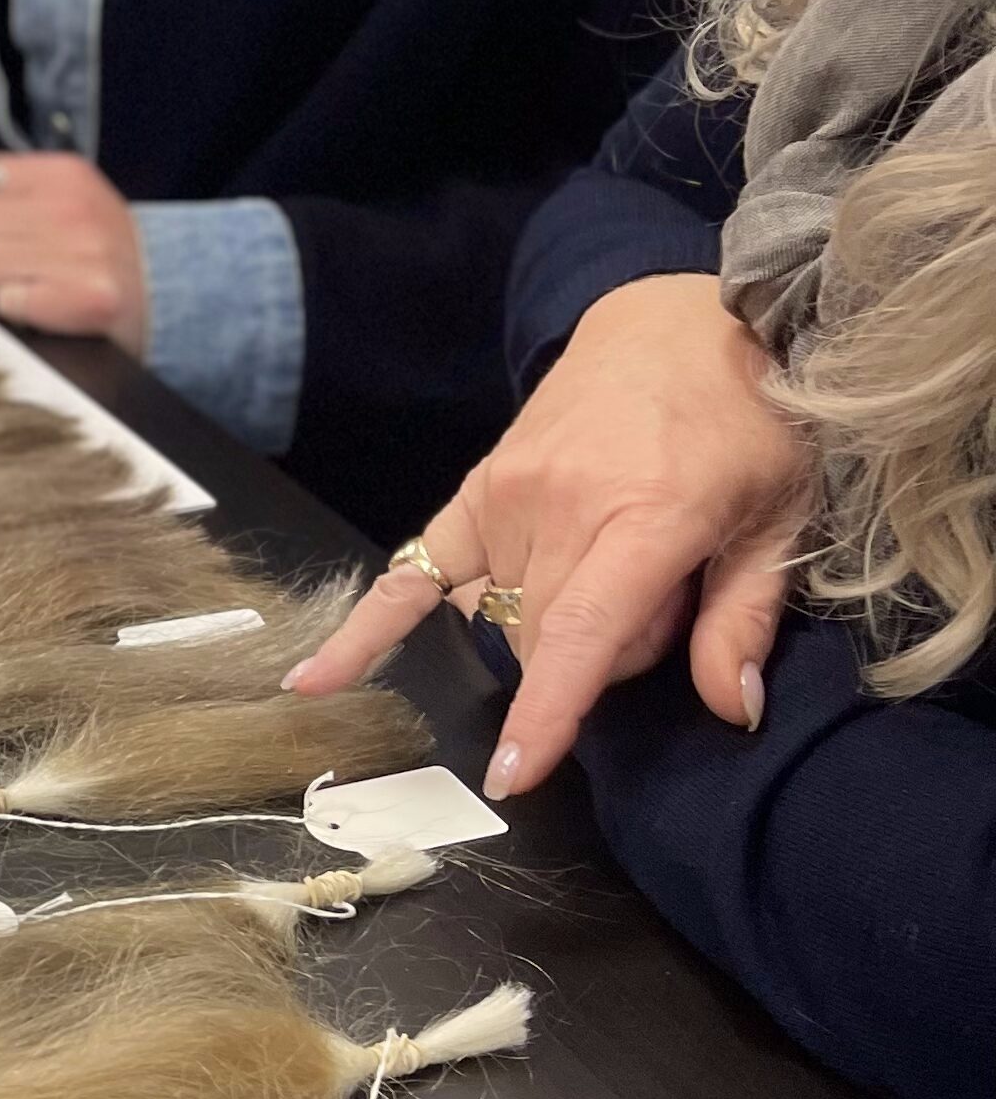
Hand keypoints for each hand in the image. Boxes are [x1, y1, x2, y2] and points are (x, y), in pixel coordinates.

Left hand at [0, 143, 148, 353]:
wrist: (168, 292)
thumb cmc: (99, 243)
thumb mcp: (54, 193)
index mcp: (57, 173)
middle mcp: (69, 207)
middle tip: (6, 259)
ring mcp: (82, 252)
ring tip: (30, 280)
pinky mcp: (88, 298)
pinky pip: (7, 303)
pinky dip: (19, 309)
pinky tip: (45, 301)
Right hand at [286, 272, 812, 799]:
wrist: (682, 326)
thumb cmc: (750, 424)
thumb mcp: (783, 519)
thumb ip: (745, 617)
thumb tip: (730, 708)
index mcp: (641, 515)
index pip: (578, 632)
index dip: (549, 710)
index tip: (514, 773)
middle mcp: (556, 504)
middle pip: (545, 638)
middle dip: (599, 659)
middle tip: (664, 609)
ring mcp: (504, 493)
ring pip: (503, 618)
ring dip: (549, 632)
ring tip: (611, 581)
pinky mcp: (477, 486)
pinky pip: (413, 571)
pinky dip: (367, 625)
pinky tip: (315, 677)